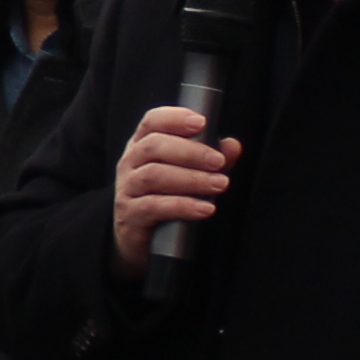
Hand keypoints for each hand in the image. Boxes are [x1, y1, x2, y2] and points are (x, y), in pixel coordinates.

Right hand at [110, 105, 236, 282]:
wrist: (140, 242)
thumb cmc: (166, 199)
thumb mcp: (189, 176)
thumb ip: (209, 160)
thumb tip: (233, 146)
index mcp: (142, 145)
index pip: (152, 121)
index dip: (175, 118)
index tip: (202, 122)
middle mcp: (130, 163)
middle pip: (154, 146)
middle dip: (190, 152)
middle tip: (218, 162)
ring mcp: (126, 189)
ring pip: (154, 176)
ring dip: (191, 179)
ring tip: (220, 184)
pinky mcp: (129, 216)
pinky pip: (154, 207)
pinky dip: (183, 206)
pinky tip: (205, 209)